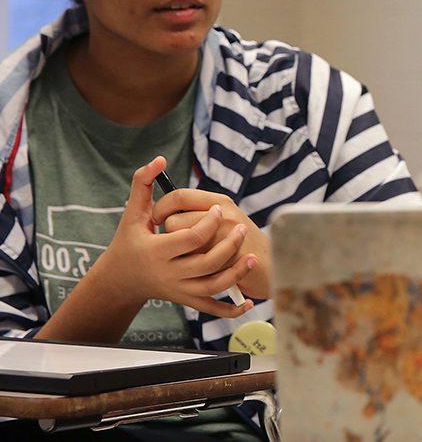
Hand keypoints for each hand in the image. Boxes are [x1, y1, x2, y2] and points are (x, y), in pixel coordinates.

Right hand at [93, 157, 255, 317]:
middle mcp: (168, 272)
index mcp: (156, 250)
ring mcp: (179, 289)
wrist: (121, 279)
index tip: (219, 209)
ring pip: (212, 286)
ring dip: (236, 274)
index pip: (190, 237)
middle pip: (206, 262)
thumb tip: (158, 159)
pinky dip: (231, 310)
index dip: (208, 222)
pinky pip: (211, 308)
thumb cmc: (129, 241)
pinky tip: (249, 302)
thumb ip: (143, 184)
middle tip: (243, 227)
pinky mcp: (186, 300)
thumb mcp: (133, 213)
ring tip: (253, 257)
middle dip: (229, 245)